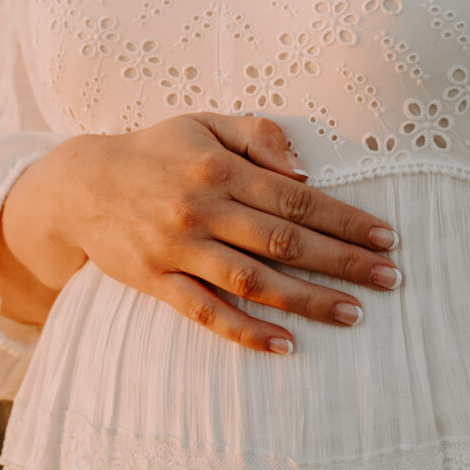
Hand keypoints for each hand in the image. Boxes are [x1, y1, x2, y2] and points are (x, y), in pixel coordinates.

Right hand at [0, 113, 399, 350]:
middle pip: (283, 241)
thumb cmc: (155, 151)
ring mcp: (178, 248)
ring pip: (252, 281)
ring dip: (307, 300)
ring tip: (353, 314)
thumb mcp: (204, 124)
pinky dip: (246, 331)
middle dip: (341, 262)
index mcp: (219, 167)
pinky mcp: (156, 281)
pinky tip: (286, 344)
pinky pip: (206, 312)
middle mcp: (201, 208)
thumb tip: (306, 171)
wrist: (79, 186)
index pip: (296, 198)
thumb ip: (259, 136)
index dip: (344, 220)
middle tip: (389, 279)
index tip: (385, 238)